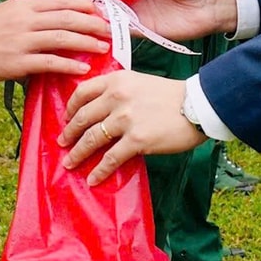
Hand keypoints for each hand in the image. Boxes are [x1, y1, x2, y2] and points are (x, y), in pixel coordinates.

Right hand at [0, 0, 109, 81]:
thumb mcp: (7, 10)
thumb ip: (31, 12)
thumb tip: (57, 15)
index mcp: (25, 5)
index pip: (62, 0)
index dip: (85, 6)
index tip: (100, 11)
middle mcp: (26, 20)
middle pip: (68, 18)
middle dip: (93, 24)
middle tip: (110, 30)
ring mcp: (23, 41)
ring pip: (63, 38)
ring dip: (87, 43)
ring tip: (104, 48)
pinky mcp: (19, 62)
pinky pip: (50, 62)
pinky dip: (69, 65)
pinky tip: (83, 69)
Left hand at [59, 70, 204, 184]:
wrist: (198, 105)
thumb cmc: (172, 95)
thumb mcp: (140, 81)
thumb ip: (119, 90)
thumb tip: (101, 109)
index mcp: (116, 81)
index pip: (82, 92)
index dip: (70, 108)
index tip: (66, 119)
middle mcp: (116, 97)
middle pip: (82, 118)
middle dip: (69, 133)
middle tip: (62, 143)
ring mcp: (125, 119)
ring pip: (91, 139)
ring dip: (77, 153)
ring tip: (70, 163)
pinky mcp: (136, 140)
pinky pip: (110, 158)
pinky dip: (99, 171)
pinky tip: (93, 179)